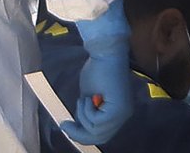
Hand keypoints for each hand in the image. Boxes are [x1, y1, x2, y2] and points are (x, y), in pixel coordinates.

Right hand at [61, 0, 133, 144]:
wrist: (105, 52)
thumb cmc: (98, 68)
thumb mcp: (89, 96)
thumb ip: (89, 112)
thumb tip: (79, 127)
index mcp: (119, 111)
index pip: (103, 133)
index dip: (84, 135)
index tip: (68, 128)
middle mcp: (124, 115)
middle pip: (100, 137)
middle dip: (79, 134)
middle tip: (64, 126)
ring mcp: (123, 113)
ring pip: (97, 131)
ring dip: (83, 117)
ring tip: (83, 99)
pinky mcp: (118, 109)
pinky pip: (97, 123)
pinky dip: (87, 112)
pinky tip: (88, 97)